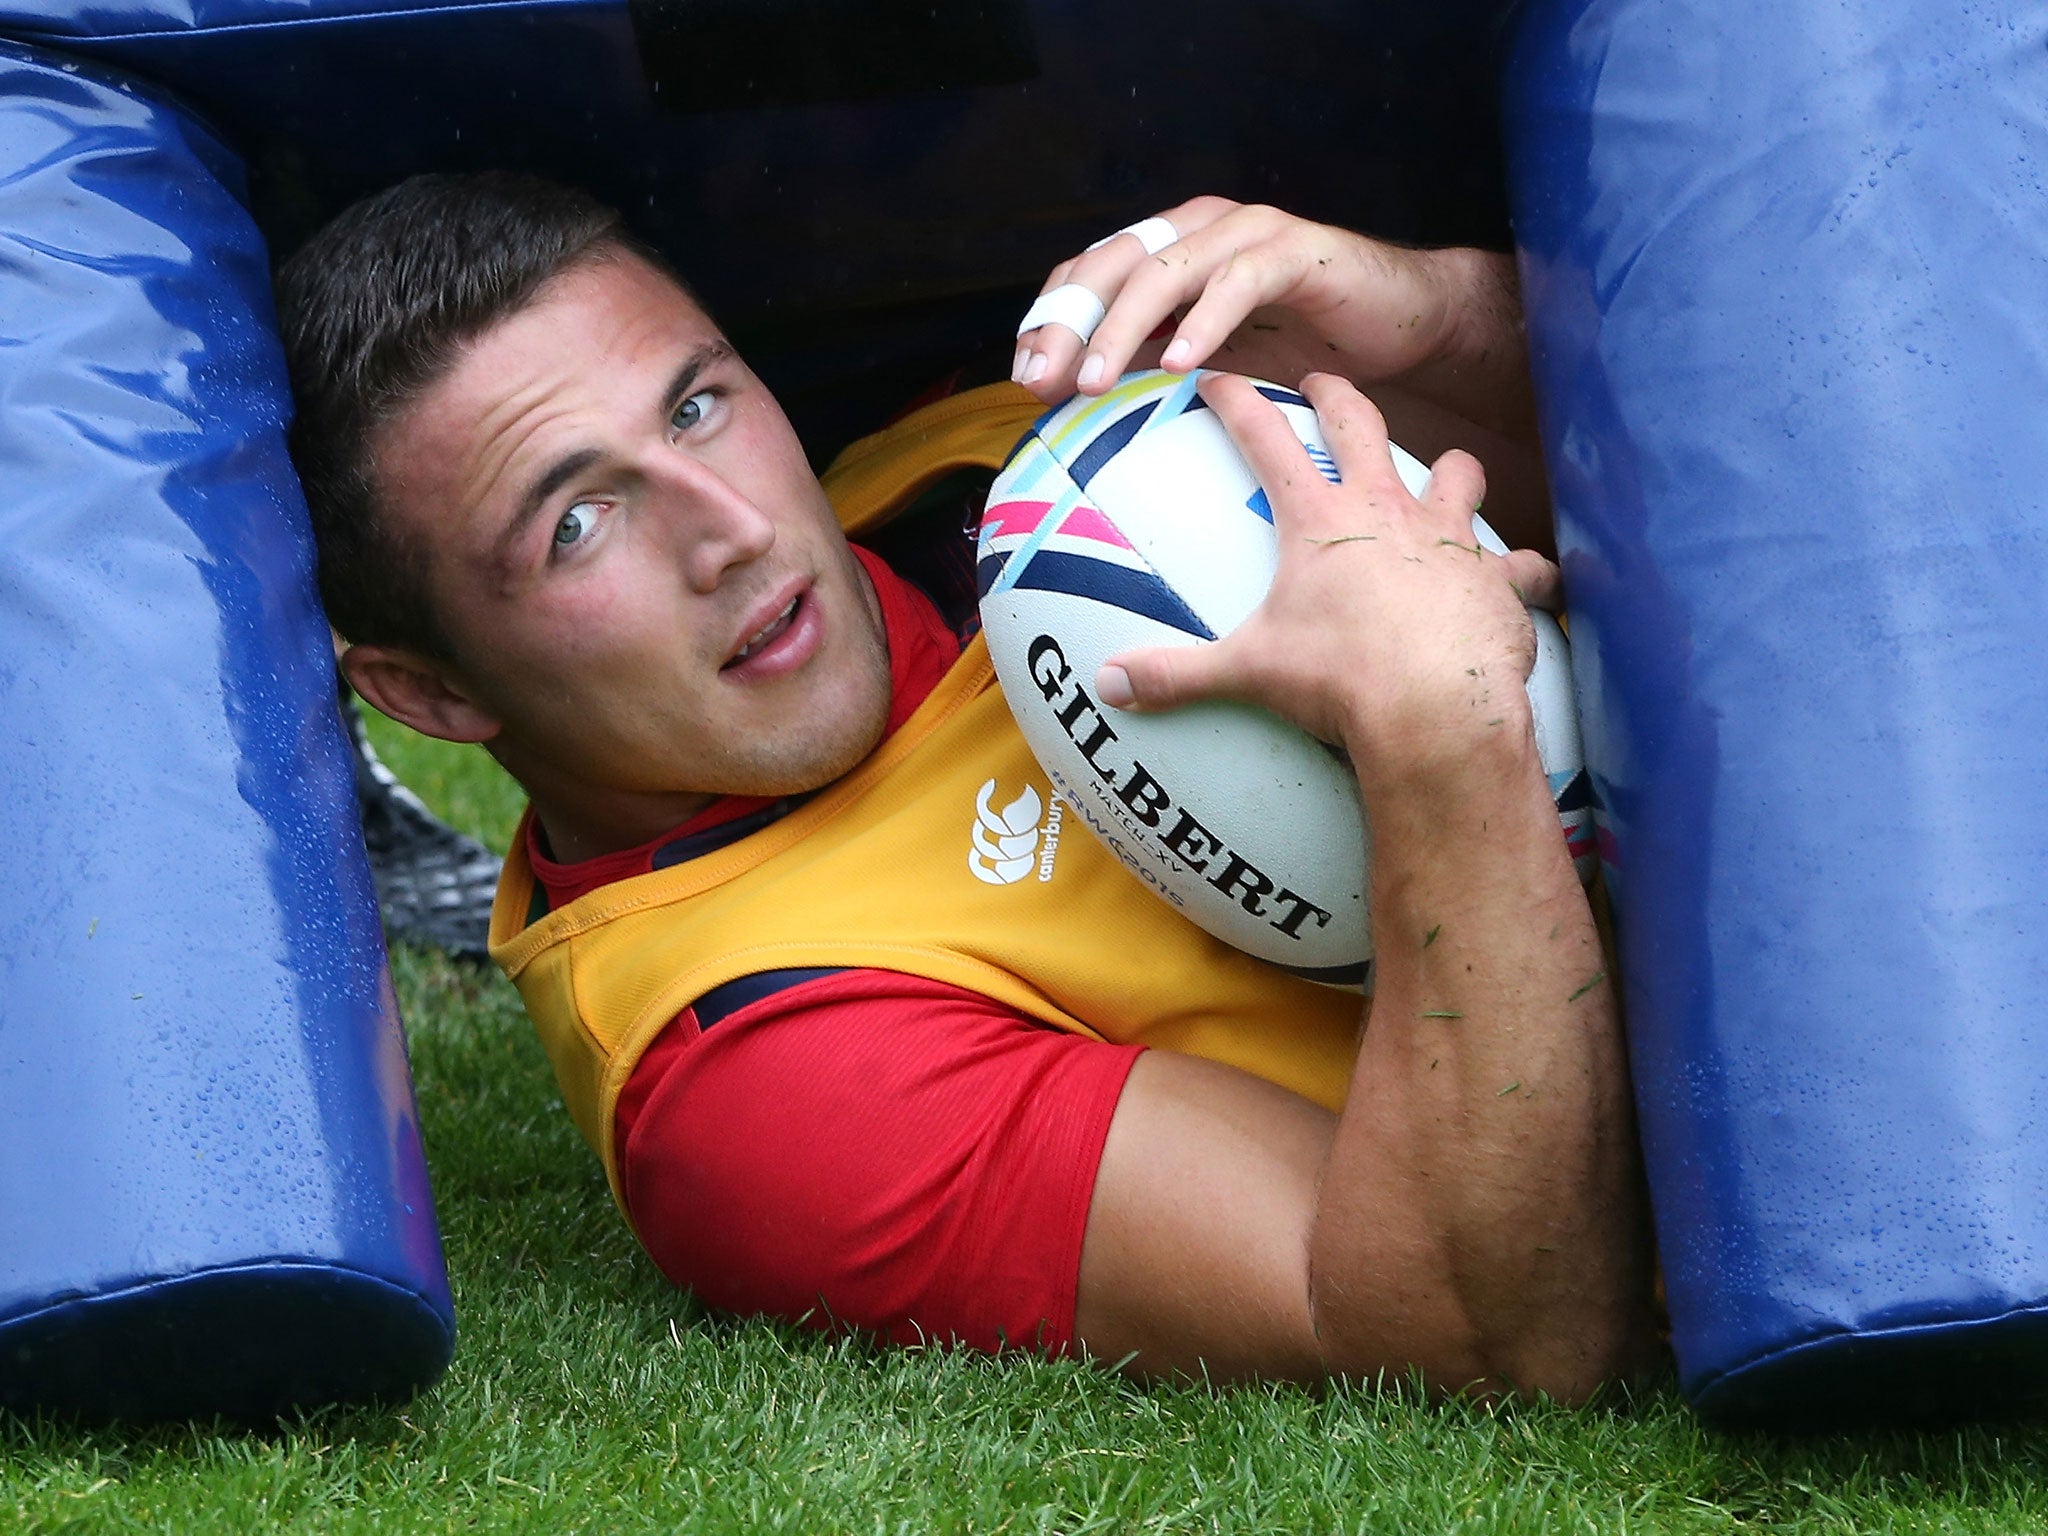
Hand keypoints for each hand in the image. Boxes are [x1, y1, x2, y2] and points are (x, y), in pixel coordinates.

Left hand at [1015, 198, 1457, 395]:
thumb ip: (1151, 364)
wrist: (1400, 322)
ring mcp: (1248, 232)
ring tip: (1091, 381)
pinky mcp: (1296, 250)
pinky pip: (1238, 282)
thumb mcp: (1211, 361)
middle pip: (1114, 264)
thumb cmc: (1302, 343)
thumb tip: (1080, 400)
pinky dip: (1204, 322)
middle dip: (1069, 325)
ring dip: (1122, 329)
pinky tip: (1180, 363)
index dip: (1052, 320)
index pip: (1090, 272)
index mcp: (1170, 246)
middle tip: (1039, 382)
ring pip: (1165, 270)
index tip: (1025, 379)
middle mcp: (1200, 226)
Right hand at [1094, 372, 1557, 774]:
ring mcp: (1450, 540)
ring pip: (1456, 474)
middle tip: (1324, 383)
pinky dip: (1525, 575)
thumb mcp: (1247, 674)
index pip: (1267, 441)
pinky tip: (1528, 583)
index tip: (1219, 379)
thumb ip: (1176, 675)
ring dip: (1449, 472)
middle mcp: (1388, 511)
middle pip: (1362, 425)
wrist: (1433, 712)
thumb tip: (1107, 685)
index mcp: (1322, 521)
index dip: (1238, 403)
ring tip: (1446, 476)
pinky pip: (1524, 569)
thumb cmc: (1338, 683)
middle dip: (1339, 396)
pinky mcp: (1498, 582)